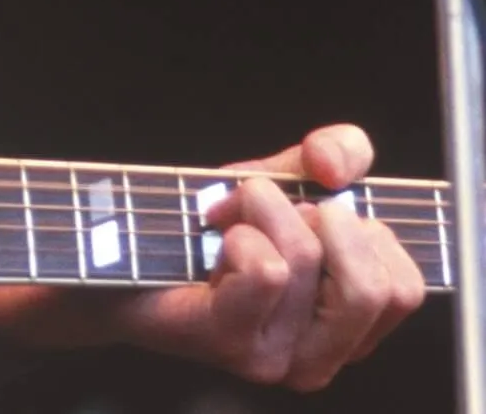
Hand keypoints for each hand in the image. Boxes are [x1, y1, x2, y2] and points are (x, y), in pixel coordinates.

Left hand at [0, 124, 425, 388]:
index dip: (366, 227)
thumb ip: (328, 159)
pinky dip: (240, 231)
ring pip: (313, 261)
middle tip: (263, 206)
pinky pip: (268, 269)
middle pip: (376, 283)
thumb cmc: (193, 228)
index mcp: (346, 330)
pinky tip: (212, 238)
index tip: (310, 206)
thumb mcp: (276, 182)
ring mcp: (278, 358)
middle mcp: (320, 356)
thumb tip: (340, 159)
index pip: (408, 286)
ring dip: (264, 209)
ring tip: (227, 213)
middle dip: (322, 219)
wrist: (110, 256)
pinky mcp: (232, 342)